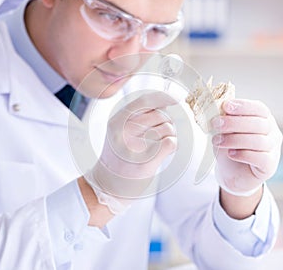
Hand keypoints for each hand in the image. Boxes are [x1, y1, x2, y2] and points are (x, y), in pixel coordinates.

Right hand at [84, 91, 177, 213]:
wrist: (107, 184)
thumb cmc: (117, 157)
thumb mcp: (118, 131)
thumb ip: (136, 116)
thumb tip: (164, 104)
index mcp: (118, 121)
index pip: (145, 101)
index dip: (163, 97)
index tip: (175, 100)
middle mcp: (125, 131)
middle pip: (160, 115)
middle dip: (167, 122)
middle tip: (163, 133)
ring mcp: (135, 146)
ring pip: (168, 128)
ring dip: (171, 135)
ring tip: (162, 144)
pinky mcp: (147, 161)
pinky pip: (170, 142)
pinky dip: (173, 145)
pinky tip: (166, 150)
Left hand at [211, 99, 282, 195]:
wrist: (231, 173)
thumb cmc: (229, 147)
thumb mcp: (224, 131)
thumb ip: (225, 120)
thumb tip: (217, 109)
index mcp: (262, 119)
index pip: (259, 109)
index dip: (243, 106)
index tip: (226, 106)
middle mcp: (272, 133)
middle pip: (259, 124)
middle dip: (234, 122)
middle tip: (216, 124)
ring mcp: (273, 150)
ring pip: (259, 141)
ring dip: (234, 139)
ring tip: (217, 141)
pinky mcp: (269, 166)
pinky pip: (261, 158)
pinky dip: (244, 154)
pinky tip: (231, 154)